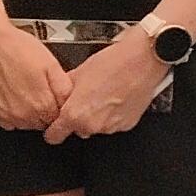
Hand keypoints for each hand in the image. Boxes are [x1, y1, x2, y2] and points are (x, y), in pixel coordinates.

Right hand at [0, 13, 68, 132]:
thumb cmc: (17, 49)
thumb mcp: (51, 64)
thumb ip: (64, 88)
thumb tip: (70, 102)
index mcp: (41, 104)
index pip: (58, 119)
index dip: (58, 105)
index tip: (53, 95)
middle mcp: (23, 115)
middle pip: (42, 123)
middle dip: (45, 110)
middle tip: (39, 88)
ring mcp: (6, 115)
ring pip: (25, 123)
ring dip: (29, 112)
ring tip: (25, 88)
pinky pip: (8, 121)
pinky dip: (12, 112)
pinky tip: (13, 94)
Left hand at [47, 26, 172, 141]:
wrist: (143, 60)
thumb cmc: (113, 63)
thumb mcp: (79, 72)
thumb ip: (64, 89)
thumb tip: (61, 94)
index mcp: (75, 114)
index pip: (54, 135)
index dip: (53, 129)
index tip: (55, 125)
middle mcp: (93, 125)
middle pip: (77, 129)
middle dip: (78, 117)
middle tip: (86, 97)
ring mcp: (111, 127)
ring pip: (96, 126)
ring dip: (97, 115)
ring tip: (104, 93)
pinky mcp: (127, 124)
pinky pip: (113, 123)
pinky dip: (113, 114)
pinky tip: (116, 97)